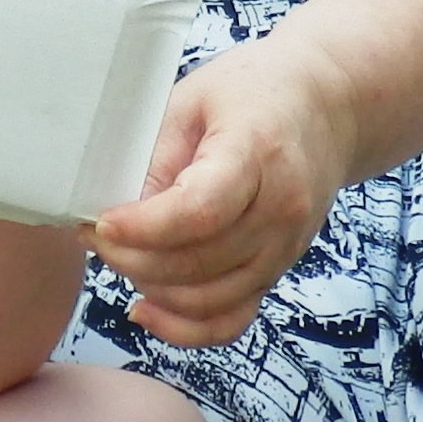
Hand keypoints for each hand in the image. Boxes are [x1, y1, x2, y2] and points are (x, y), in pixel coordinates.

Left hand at [92, 39, 353, 347]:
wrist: (328, 107)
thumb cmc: (252, 93)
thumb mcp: (193, 99)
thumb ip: (156, 156)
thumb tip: (114, 215)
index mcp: (258, 154)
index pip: (200, 211)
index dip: (143, 227)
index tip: (100, 221)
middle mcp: (281, 210)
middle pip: (198, 262)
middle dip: (132, 258)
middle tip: (94, 234)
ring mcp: (285, 248)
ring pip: (209, 299)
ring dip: (151, 288)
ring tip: (117, 256)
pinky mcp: (278, 271)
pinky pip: (232, 321)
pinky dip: (185, 328)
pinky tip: (146, 309)